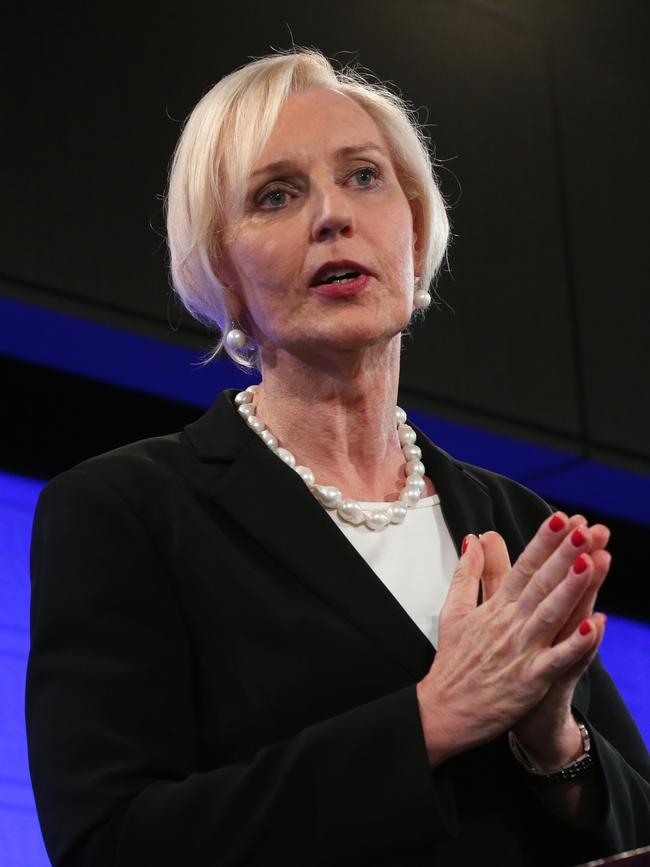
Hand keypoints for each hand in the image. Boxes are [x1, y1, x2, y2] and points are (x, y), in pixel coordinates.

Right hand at [416, 513, 606, 767]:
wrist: (443, 711)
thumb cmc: (452, 663)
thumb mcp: (453, 612)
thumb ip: (467, 574)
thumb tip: (472, 539)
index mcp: (496, 608)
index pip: (523, 567)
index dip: (544, 542)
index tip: (562, 518)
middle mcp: (510, 624)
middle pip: (540, 583)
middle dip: (564, 554)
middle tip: (585, 528)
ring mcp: (520, 651)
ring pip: (550, 613)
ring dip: (571, 587)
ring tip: (590, 561)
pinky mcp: (528, 680)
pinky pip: (556, 660)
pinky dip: (575, 644)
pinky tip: (595, 626)